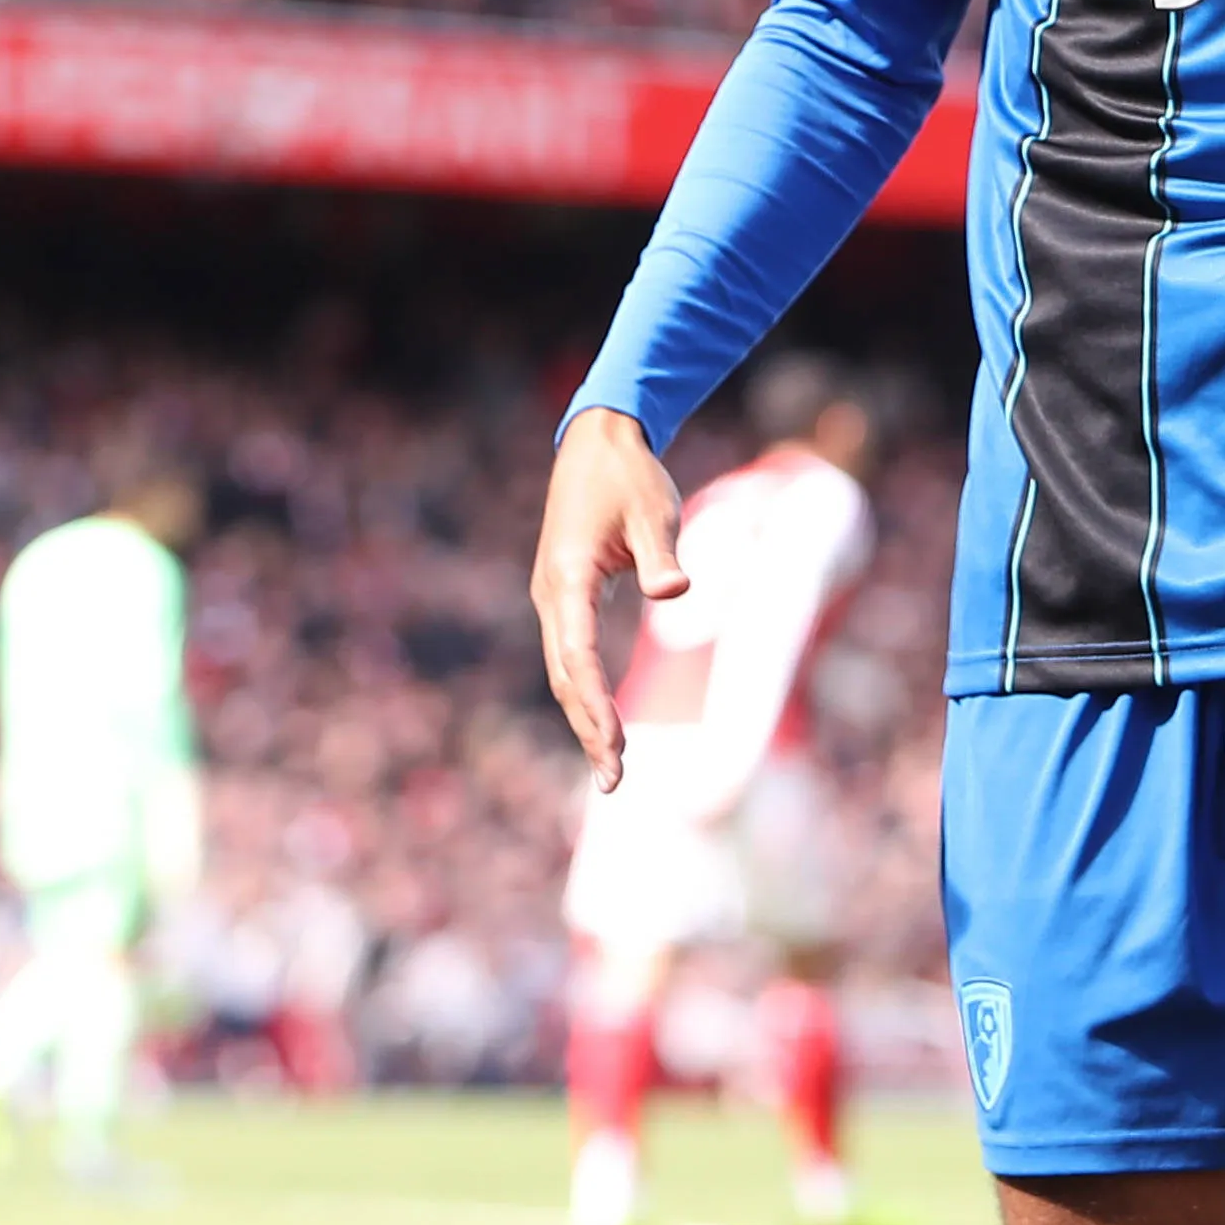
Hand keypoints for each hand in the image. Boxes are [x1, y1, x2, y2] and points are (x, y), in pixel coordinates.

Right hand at [531, 409, 688, 790]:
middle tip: (614, 782)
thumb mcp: (654, 510)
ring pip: (564, 671)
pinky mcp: (562, 597)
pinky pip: (570, 655)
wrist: (598, 441)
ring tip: (610, 770)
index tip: (614, 743)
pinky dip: (584, 693)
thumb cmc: (630, 476)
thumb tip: (675, 593)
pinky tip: (601, 726)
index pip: (579, 654)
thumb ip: (662, 554)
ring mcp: (552, 597)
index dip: (595, 703)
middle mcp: (550, 594)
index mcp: (567, 577)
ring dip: (585, 719)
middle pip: (566, 676)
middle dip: (589, 730)